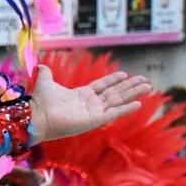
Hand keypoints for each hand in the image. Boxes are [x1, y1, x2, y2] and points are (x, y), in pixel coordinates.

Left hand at [29, 66, 150, 141]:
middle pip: (115, 93)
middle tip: (146, 80)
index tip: (125, 74)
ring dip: (133, 93)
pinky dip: (126, 109)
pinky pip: (114, 113)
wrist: (37, 117)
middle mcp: (90, 103)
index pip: (102, 86)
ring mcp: (94, 112)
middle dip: (130, 86)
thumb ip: (47, 74)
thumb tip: (41, 65)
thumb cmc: (41, 103)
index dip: (113, 80)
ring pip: (118, 100)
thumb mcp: (46, 83)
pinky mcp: (95, 120)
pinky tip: (138, 103)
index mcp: (81, 94)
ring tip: (148, 86)